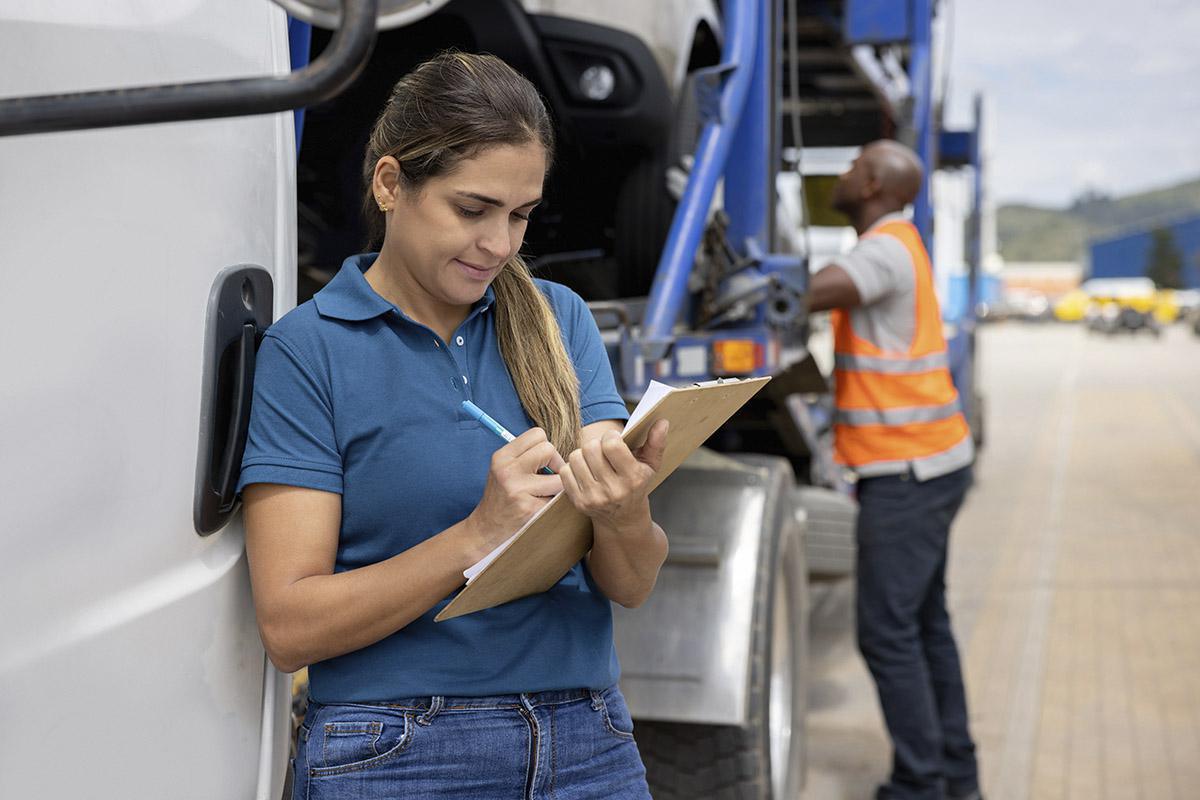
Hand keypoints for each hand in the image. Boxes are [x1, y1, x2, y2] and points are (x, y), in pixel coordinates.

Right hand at [464, 427, 564, 558]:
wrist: (486, 527)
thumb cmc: (501, 494)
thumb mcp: (503, 468)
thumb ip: (525, 454)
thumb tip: (556, 447)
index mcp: (502, 457)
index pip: (537, 434)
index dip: (545, 447)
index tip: (543, 462)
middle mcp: (508, 470)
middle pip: (549, 449)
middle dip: (555, 462)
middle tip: (549, 477)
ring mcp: (518, 490)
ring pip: (559, 475)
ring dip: (558, 485)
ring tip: (545, 492)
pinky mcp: (529, 508)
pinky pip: (557, 497)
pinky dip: (553, 501)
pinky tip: (540, 505)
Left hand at [561, 419, 668, 528]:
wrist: (623, 519)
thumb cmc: (637, 485)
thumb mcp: (650, 465)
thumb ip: (656, 442)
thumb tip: (662, 421)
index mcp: (633, 479)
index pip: (611, 445)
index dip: (611, 436)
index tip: (614, 440)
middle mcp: (613, 490)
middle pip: (590, 448)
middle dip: (596, 444)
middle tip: (603, 451)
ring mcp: (594, 498)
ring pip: (575, 457)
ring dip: (583, 455)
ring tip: (593, 461)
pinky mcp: (578, 502)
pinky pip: (565, 471)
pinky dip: (572, 468)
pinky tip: (585, 472)